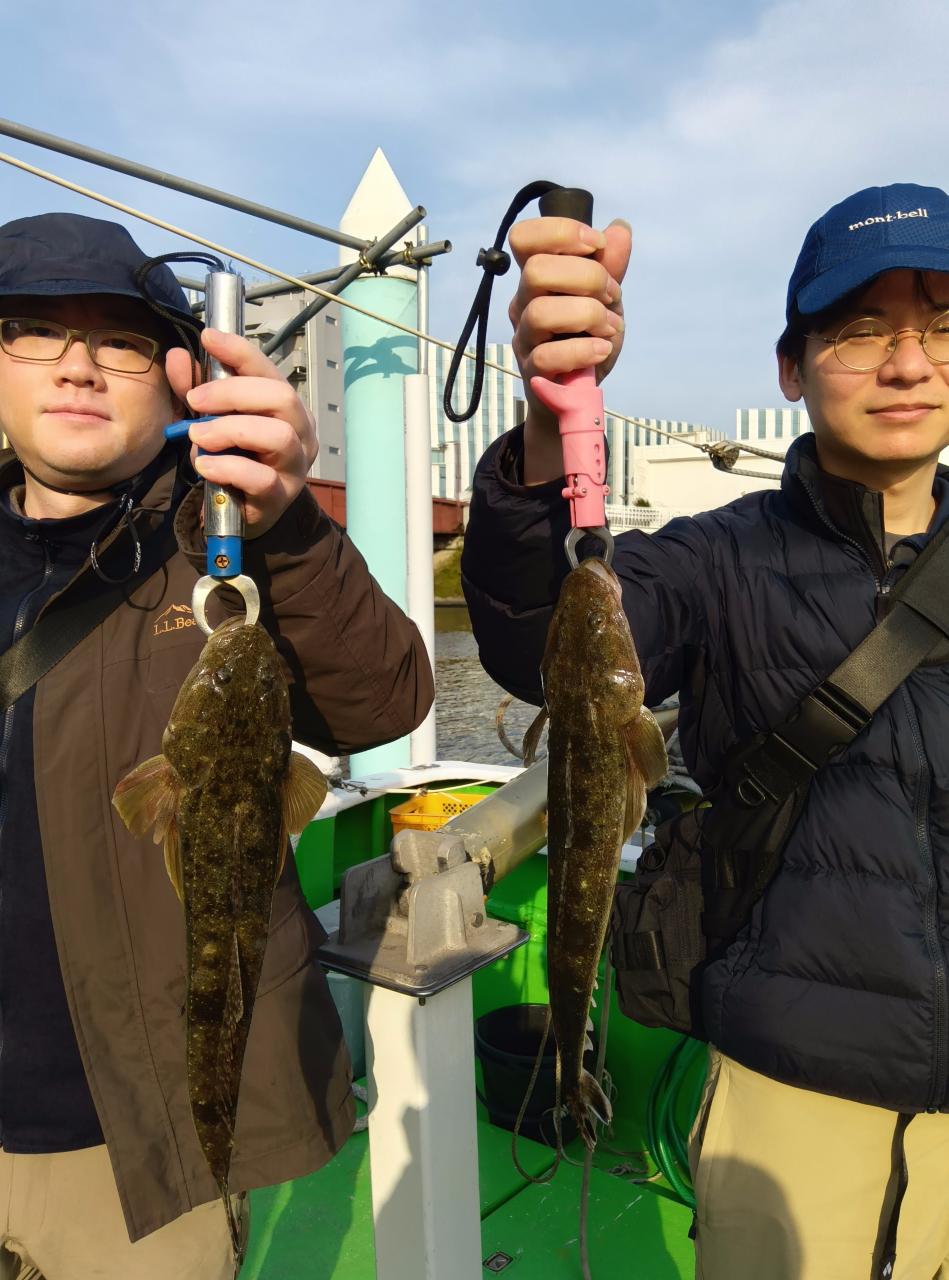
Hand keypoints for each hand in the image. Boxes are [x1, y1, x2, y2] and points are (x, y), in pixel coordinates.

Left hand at [165, 328, 318, 537]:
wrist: (237, 514)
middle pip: (281, 397)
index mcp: (285, 407)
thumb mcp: (210, 419)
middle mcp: (300, 433)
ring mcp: (294, 467)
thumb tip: (179, 357)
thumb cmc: (232, 459)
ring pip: (278, 436)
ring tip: (199, 436)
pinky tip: (205, 466)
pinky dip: (227, 467)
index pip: (270, 371)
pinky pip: (260, 478)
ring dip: (230, 430)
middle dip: (233, 393)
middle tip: (195, 401)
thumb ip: (196, 390)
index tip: (209, 338)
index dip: (240, 351)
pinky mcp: (279, 498)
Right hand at [508, 216, 630, 482]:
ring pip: (541, 312)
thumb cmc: (585, 338)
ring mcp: (525, 337)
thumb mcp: (605, 298)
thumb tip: (619, 229)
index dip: (559, 231)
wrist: (575, 393)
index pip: (523, 237)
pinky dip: (584, 350)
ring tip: (608, 327)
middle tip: (610, 295)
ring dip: (587, 315)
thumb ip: (610, 265)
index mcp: (537, 276)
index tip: (594, 245)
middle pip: (535, 271)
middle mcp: (523, 302)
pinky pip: (549, 356)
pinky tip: (602, 350)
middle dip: (586, 277)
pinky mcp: (533, 371)